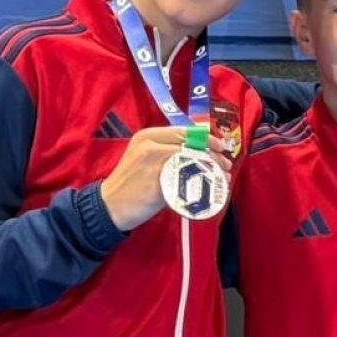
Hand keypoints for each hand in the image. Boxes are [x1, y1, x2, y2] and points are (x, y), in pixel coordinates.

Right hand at [101, 127, 231, 231]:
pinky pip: (186, 181)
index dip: (207, 138)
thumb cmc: (132, 183)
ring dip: (212, 169)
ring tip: (222, 177)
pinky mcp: (157, 182)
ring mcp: (153, 163)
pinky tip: (210, 190)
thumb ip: (168, 151)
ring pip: (192, 162)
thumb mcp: (145, 157)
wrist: (110, 204)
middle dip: (213, 155)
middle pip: (191, 146)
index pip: (185, 132)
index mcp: (148, 135)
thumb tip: (200, 152)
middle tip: (226, 165)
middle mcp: (151, 145)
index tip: (221, 146)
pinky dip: (201, 184)